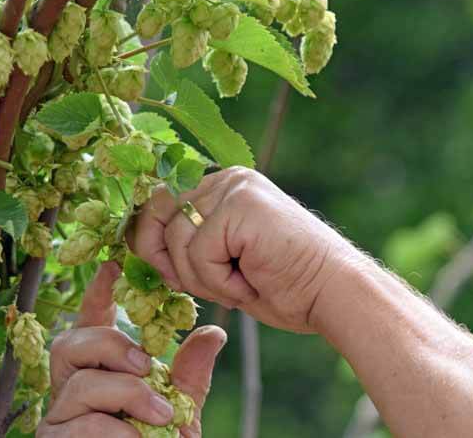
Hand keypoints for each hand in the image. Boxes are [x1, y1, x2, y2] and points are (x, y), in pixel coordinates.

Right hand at [37, 262, 226, 436]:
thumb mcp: (182, 408)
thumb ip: (191, 372)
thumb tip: (214, 333)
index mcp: (101, 369)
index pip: (92, 321)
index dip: (98, 293)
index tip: (113, 265)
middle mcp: (72, 387)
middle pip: (72, 343)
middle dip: (111, 346)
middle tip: (147, 364)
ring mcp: (58, 416)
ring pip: (79, 384)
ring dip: (127, 396)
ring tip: (162, 417)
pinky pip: (79, 424)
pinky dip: (117, 430)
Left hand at [128, 167, 362, 332]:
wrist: (333, 293)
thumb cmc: (285, 284)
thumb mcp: (225, 261)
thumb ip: (189, 246)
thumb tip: (139, 246)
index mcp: (225, 186)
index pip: (160, 201)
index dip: (151, 241)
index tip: (171, 275)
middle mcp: (228, 178)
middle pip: (158, 212)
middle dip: (165, 258)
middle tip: (203, 284)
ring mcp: (235, 188)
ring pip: (176, 239)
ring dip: (202, 278)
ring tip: (243, 283)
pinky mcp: (241, 206)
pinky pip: (199, 252)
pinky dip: (219, 281)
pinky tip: (252, 281)